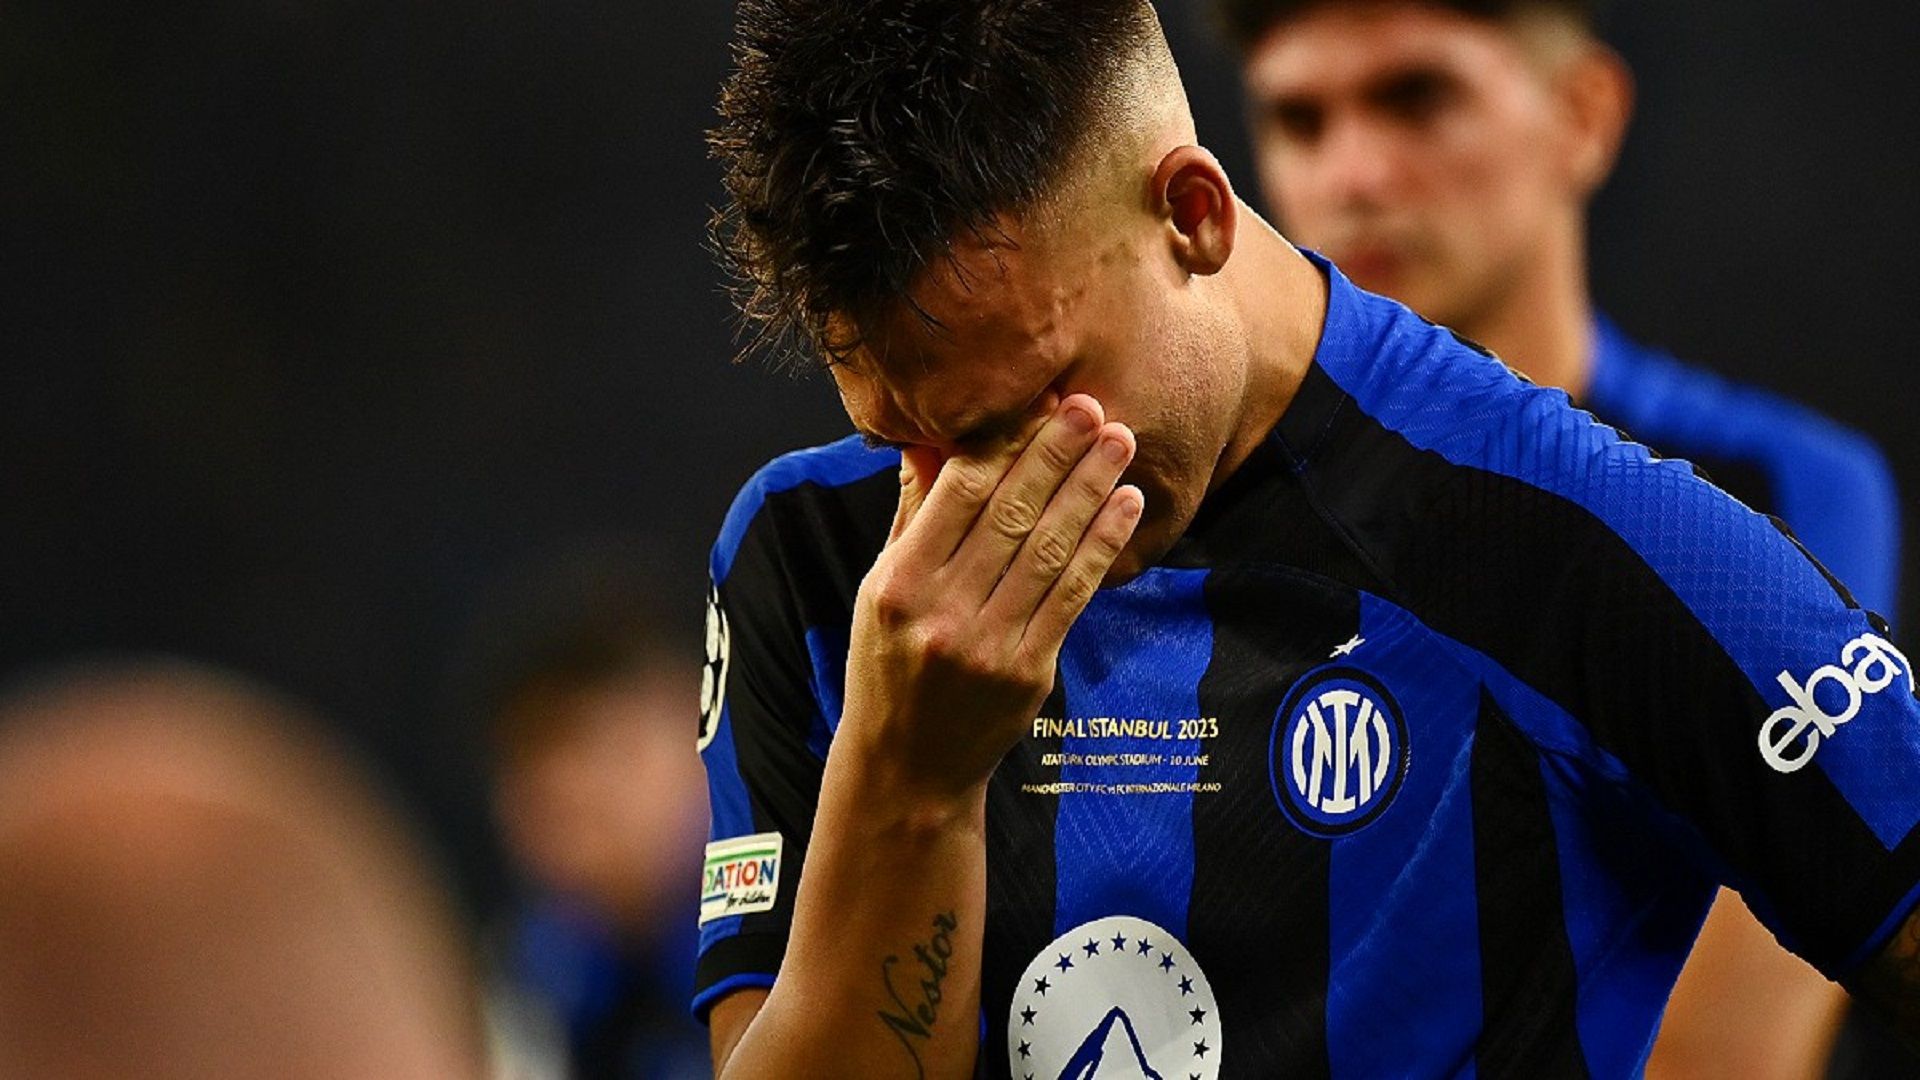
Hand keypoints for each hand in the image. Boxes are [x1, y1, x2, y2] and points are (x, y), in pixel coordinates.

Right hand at [839, 394, 1143, 802]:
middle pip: (1011, 514)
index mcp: (897, 584)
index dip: (1004, 441)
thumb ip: (912, 516)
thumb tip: (932, 438)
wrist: (907, 768)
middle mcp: (941, 612)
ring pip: (1050, 549)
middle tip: (1093, 405)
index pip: (957, 493)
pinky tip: (1124, 504)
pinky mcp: (1029, 671)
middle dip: (1057, 452)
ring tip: (1119, 441)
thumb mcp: (878, 590)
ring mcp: (988, 645)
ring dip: (1090, 489)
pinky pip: (1073, 595)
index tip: (1041, 401)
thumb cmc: (888, 666)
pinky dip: (1102, 545)